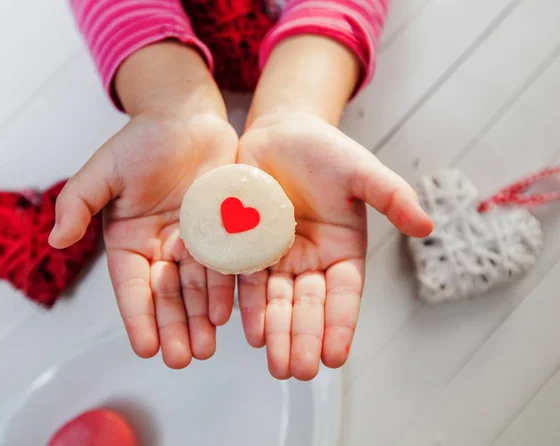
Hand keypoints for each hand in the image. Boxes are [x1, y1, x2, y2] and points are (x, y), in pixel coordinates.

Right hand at [49, 43, 238, 368]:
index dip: (138, 317)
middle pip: (168, 295)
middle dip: (175, 327)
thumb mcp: (104, 170)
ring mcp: (196, 242)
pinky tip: (231, 312)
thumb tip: (55, 238)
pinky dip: (228, 289)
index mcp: (131, 240)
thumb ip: (78, 202)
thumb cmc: (143, 140)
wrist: (188, 117)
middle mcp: (162, 247)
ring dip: (202, 318)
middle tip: (184, 359)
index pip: (132, 286)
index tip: (146, 348)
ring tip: (208, 346)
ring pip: (198, 287)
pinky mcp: (225, 230)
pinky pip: (227, 264)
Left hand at [237, 112, 432, 379]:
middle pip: (308, 306)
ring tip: (275, 365)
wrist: (280, 133)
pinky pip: (248, 280)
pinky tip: (249, 332)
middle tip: (298, 371)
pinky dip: (249, 306)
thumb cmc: (325, 150)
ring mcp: (279, 257)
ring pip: (277, 301)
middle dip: (304, 339)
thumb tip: (427, 226)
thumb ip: (392, 197)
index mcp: (343, 250)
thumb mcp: (362, 172)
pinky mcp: (248, 248)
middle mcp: (311, 261)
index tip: (335, 357)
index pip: (344, 295)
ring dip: (276, 333)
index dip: (340, 325)